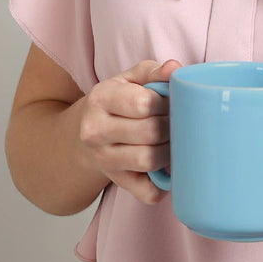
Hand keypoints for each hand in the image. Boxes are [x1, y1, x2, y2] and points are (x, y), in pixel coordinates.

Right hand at [76, 58, 181, 204]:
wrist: (85, 133)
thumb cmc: (117, 100)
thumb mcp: (129, 78)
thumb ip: (153, 71)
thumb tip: (174, 68)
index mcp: (100, 98)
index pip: (143, 103)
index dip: (165, 102)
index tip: (169, 101)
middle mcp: (96, 131)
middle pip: (150, 133)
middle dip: (171, 125)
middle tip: (177, 120)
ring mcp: (104, 160)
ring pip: (149, 160)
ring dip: (170, 150)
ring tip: (172, 139)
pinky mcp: (116, 181)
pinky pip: (147, 192)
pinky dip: (164, 184)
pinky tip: (167, 166)